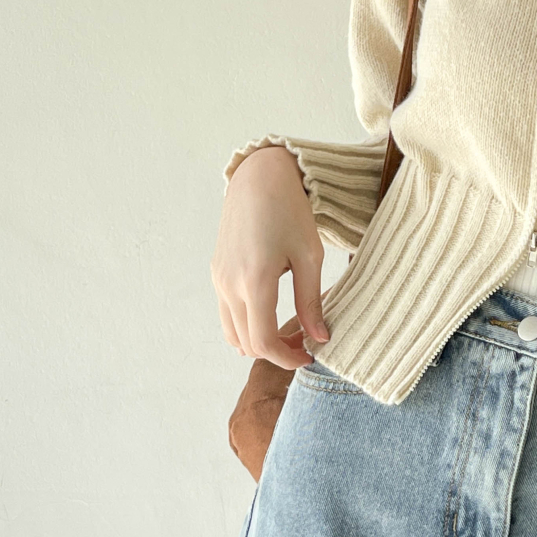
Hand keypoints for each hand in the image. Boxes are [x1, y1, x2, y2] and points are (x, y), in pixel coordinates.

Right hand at [212, 145, 330, 369]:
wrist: (259, 177)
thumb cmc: (289, 211)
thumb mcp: (309, 256)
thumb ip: (311, 301)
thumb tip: (319, 338)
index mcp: (255, 281)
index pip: (263, 342)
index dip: (287, 358)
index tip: (309, 355)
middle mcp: (229, 284)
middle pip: (247, 343)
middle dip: (276, 352)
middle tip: (305, 343)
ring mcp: (219, 279)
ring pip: (232, 333)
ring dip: (258, 341)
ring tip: (289, 331)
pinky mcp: (216, 272)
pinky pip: (227, 313)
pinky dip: (246, 325)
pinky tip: (272, 313)